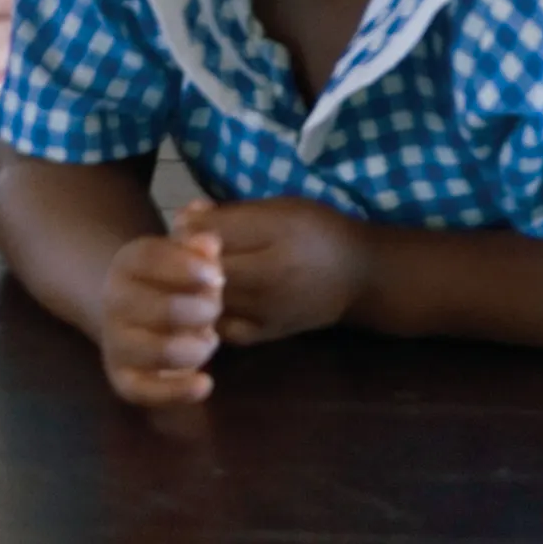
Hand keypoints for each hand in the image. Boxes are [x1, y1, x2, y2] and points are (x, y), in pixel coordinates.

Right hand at [99, 224, 225, 405]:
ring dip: (197, 347)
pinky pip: (145, 393)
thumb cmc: (170, 283)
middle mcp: (112, 302)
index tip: (215, 277)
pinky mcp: (123, 379)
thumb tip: (208, 242)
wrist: (132, 315)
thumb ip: (198, 248)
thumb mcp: (184, 258)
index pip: (149, 258)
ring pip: (161, 351)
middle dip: (201, 311)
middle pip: (162, 308)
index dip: (185, 267)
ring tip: (208, 340)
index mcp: (125, 264)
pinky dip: (178, 391)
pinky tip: (205, 383)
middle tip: (213, 310)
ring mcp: (115, 343)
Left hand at [193, 197, 374, 345]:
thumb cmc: (316, 231)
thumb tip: (183, 219)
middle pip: (204, 269)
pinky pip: (221, 329)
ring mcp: (267, 311)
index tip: (189, 219)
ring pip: (206, 300)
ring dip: (188, 286)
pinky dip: (206, 315)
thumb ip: (230, 214)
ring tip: (189, 271)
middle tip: (182, 245)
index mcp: (276, 235)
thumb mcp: (278, 209)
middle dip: (183, 255)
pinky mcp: (266, 334)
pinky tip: (204, 299)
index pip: (211, 233)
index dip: (189, 225)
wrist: (360, 276)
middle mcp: (271, 277)